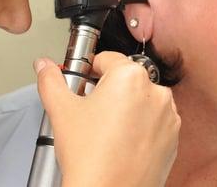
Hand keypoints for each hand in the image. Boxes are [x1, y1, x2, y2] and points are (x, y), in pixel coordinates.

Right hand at [34, 52, 179, 186]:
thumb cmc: (90, 158)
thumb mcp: (60, 110)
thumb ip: (50, 80)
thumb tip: (44, 66)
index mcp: (131, 76)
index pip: (105, 59)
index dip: (87, 71)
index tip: (80, 85)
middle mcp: (156, 92)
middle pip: (125, 78)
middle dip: (106, 90)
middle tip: (88, 112)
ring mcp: (168, 116)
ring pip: (140, 100)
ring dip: (125, 107)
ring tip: (103, 130)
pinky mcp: (173, 138)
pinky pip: (153, 121)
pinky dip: (139, 126)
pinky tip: (119, 142)